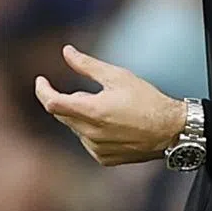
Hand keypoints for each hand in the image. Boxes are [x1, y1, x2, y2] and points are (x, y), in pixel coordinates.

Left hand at [35, 45, 185, 166]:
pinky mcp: (104, 158)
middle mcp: (91, 134)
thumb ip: (87, 65)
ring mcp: (96, 149)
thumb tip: (66, 52)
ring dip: (82, 115)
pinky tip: (114, 124)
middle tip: (90, 92)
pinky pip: (88, 141)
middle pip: (63, 115)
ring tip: (111, 109)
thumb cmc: (146, 99)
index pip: (53, 104)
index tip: (41, 80)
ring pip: (76, 128)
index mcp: (92, 112)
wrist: (169, 130)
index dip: (43, 91)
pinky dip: (92, 130)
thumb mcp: (117, 76)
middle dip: (69, 101)